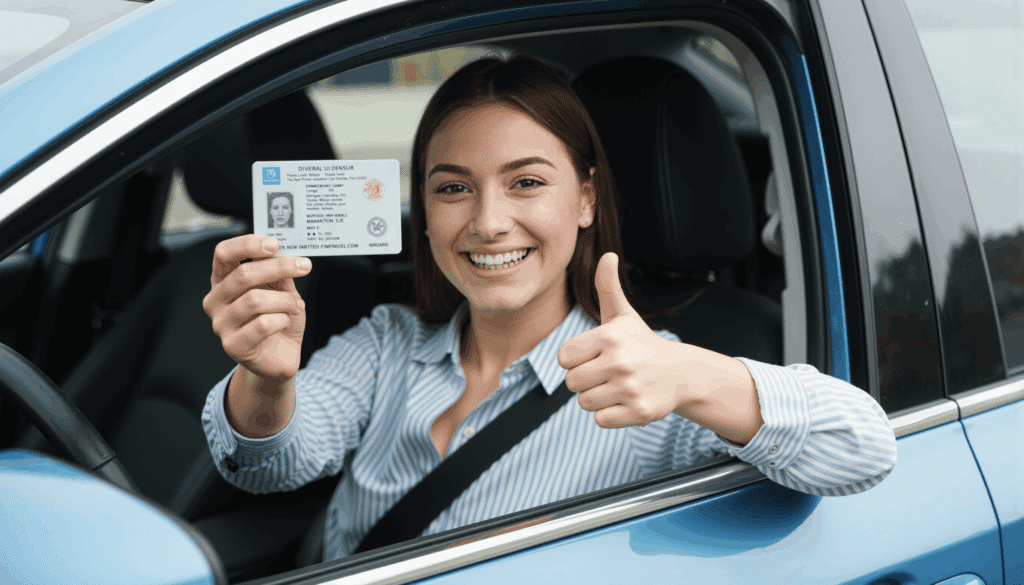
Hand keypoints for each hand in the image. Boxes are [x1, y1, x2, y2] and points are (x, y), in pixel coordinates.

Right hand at [202, 234, 310, 381]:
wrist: (282, 356)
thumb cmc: (279, 319)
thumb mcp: (282, 290)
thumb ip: (279, 273)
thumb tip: (282, 252)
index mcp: (223, 281)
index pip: (224, 254)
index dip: (247, 245)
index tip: (275, 244)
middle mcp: (215, 301)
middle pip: (243, 275)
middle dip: (279, 267)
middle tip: (304, 266)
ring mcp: (221, 324)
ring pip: (255, 300)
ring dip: (285, 300)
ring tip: (296, 306)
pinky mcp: (232, 346)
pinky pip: (263, 324)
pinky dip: (283, 320)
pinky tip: (285, 323)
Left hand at [557, 252, 692, 427]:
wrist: (681, 373)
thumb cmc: (641, 343)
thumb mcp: (623, 315)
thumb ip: (607, 286)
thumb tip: (607, 255)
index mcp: (610, 336)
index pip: (564, 358)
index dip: (576, 359)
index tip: (594, 356)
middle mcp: (620, 361)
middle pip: (571, 382)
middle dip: (585, 380)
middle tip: (607, 374)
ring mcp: (630, 388)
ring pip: (584, 402)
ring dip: (597, 398)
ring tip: (617, 387)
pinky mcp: (638, 412)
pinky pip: (600, 420)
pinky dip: (610, 414)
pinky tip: (625, 401)